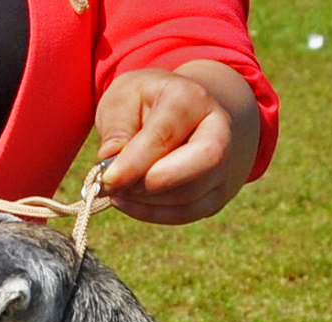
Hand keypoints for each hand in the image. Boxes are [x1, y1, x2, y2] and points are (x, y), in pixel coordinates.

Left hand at [93, 61, 261, 224]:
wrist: (188, 115)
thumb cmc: (149, 104)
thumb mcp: (124, 98)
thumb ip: (117, 127)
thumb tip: (110, 161)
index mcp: (191, 98)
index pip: (166, 133)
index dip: (135, 162)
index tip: (107, 179)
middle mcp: (219, 130)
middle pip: (205, 161)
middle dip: (157, 182)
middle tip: (118, 187)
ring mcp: (224, 165)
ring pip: (192, 195)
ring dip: (148, 201)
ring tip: (118, 190)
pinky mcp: (218, 193)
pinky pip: (189, 213)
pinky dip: (154, 213)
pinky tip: (129, 201)